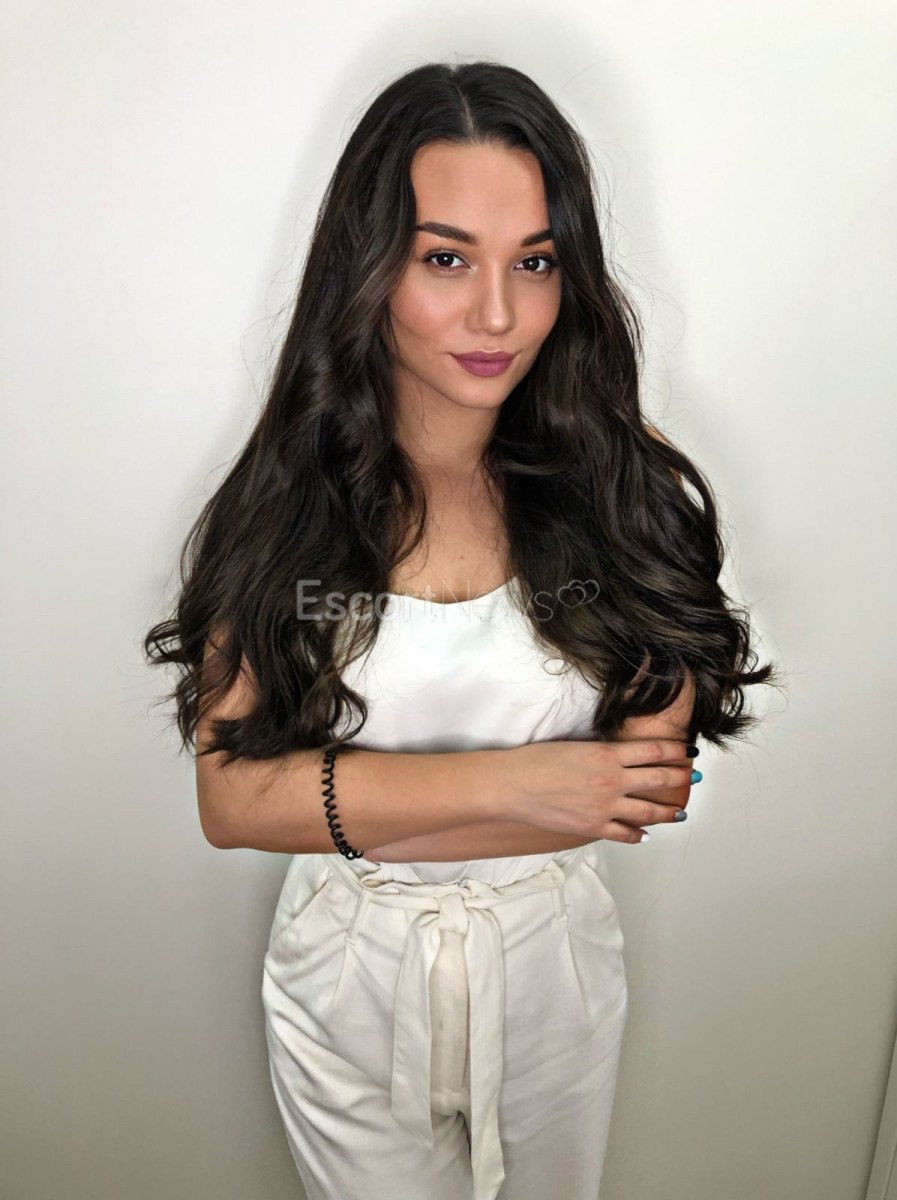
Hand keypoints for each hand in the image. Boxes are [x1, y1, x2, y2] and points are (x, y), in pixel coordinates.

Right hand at [504, 738, 693, 844]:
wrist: (513, 785)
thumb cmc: (537, 760)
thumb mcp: (577, 746)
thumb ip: (604, 753)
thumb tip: (622, 759)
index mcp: (608, 754)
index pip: (654, 750)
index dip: (676, 750)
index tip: (688, 751)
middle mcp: (613, 780)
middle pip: (659, 778)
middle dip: (680, 777)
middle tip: (692, 777)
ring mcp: (605, 805)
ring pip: (649, 810)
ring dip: (668, 811)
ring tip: (680, 812)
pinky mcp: (594, 825)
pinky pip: (624, 833)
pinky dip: (638, 835)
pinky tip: (645, 836)